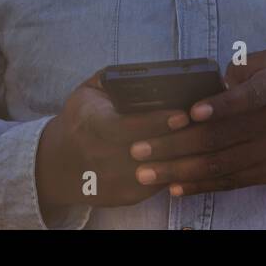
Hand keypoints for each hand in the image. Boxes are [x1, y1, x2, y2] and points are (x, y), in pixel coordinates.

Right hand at [36, 72, 192, 209]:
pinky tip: (191, 155)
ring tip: (204, 139)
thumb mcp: (89, 91)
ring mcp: (113, 180)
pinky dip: (175, 170)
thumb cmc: (82, 119)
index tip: (183, 115)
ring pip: (157, 171)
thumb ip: (113, 77)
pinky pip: (158, 184)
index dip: (157, 122)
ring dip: (182, 157)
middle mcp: (100, 156)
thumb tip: (146, 69)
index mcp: (91, 124)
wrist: (60, 162)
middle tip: (205, 125)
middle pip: (148, 150)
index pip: (127, 127)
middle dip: (178, 139)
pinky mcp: (125, 196)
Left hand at [125, 47, 265, 196]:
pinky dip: (202, 186)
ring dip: (179, 171)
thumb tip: (220, 76)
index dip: (216, 108)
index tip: (187, 115)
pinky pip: (232, 182)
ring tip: (146, 174)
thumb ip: (253, 63)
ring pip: (219, 166)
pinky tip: (176, 187)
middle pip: (219, 139)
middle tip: (139, 150)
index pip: (244, 100)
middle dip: (174, 146)